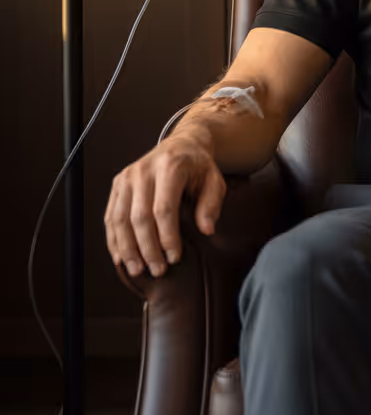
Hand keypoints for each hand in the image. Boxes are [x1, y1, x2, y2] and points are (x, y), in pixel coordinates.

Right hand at [104, 126, 225, 278]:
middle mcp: (144, 170)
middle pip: (139, 217)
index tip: (175, 257)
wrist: (182, 144)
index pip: (164, 208)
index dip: (167, 237)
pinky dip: (114, 240)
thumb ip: (212, 204)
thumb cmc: (198, 166)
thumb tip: (207, 230)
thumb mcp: (214, 180)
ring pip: (120, 219)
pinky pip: (111, 216)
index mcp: (170, 166)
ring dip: (128, 249)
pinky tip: (122, 258)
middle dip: (147, 248)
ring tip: (138, 270)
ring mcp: (127, 177)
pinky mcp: (117, 184)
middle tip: (158, 269)